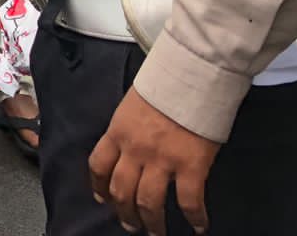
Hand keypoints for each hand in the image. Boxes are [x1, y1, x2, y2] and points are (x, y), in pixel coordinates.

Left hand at [89, 87, 217, 234]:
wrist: (191, 75)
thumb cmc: (164, 84)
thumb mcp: (132, 105)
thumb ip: (127, 128)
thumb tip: (129, 145)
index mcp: (117, 131)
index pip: (98, 165)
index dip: (99, 187)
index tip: (103, 200)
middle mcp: (134, 149)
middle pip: (121, 191)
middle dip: (124, 213)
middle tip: (131, 226)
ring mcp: (161, 159)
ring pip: (149, 202)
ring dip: (152, 223)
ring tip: (157, 232)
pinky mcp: (190, 166)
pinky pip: (189, 201)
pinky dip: (195, 218)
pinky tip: (198, 226)